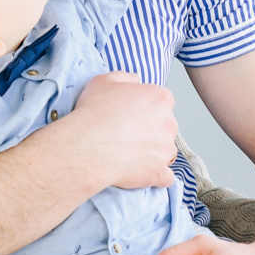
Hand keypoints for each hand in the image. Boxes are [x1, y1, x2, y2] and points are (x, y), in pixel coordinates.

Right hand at [69, 72, 177, 189]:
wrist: (86, 146)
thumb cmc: (93, 112)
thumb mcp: (105, 80)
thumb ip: (126, 78)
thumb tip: (136, 81)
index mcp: (160, 98)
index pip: (161, 102)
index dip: (144, 108)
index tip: (130, 115)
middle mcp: (169, 123)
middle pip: (165, 126)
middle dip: (150, 130)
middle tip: (126, 135)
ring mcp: (166, 150)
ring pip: (166, 151)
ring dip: (153, 153)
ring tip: (129, 154)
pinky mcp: (160, 173)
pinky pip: (165, 176)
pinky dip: (155, 175)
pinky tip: (140, 172)